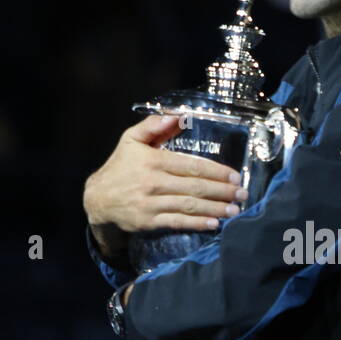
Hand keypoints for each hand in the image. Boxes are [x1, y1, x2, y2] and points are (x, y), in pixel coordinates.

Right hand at [83, 113, 247, 250]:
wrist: (98, 199)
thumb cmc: (120, 167)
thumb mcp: (131, 140)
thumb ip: (154, 125)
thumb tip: (179, 115)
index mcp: (154, 160)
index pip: (191, 166)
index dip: (216, 171)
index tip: (235, 176)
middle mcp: (154, 182)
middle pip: (195, 187)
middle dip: (222, 191)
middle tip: (242, 194)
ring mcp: (151, 203)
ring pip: (189, 206)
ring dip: (215, 209)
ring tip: (234, 210)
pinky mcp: (149, 221)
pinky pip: (177, 222)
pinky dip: (197, 224)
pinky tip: (214, 224)